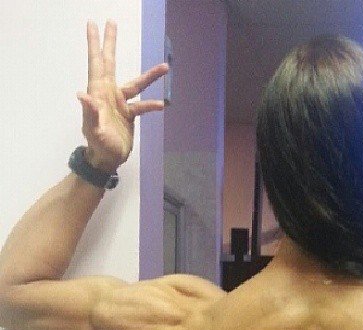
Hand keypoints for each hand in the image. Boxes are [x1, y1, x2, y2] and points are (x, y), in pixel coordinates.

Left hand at [76, 21, 168, 172]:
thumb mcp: (95, 130)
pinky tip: (162, 105)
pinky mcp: (128, 114)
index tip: (94, 25)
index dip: (95, 45)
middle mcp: (108, 93)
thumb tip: (83, 95)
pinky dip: (151, 105)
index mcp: (99, 93)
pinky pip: (142, 106)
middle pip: (110, 63)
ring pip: (135, 84)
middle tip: (111, 22)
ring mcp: (119, 103)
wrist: (107, 160)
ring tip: (165, 67)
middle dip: (110, 43)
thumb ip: (91, 112)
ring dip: (149, 76)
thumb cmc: (99, 145)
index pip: (97, 64)